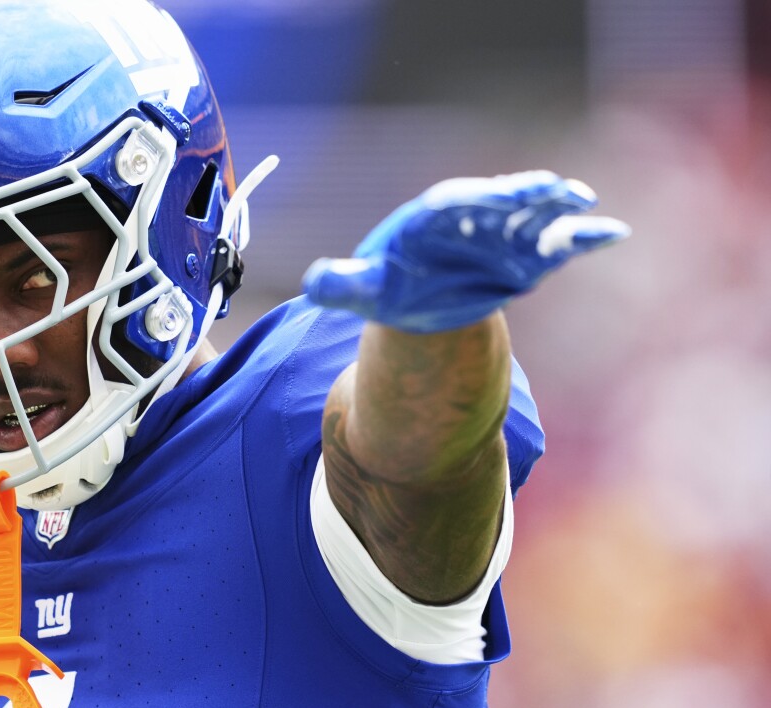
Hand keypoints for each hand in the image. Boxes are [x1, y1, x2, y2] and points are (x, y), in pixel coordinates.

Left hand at [301, 170, 629, 332]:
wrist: (416, 300)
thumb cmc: (386, 286)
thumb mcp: (360, 290)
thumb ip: (340, 284)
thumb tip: (313, 283)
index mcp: (431, 218)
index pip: (456, 202)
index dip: (479, 197)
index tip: (500, 194)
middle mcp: (473, 218)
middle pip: (502, 200)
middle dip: (527, 194)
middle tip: (556, 188)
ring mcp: (503, 236)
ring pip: (536, 217)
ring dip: (561, 209)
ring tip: (585, 205)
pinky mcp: (527, 258)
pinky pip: (560, 244)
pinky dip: (585, 237)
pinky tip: (614, 232)